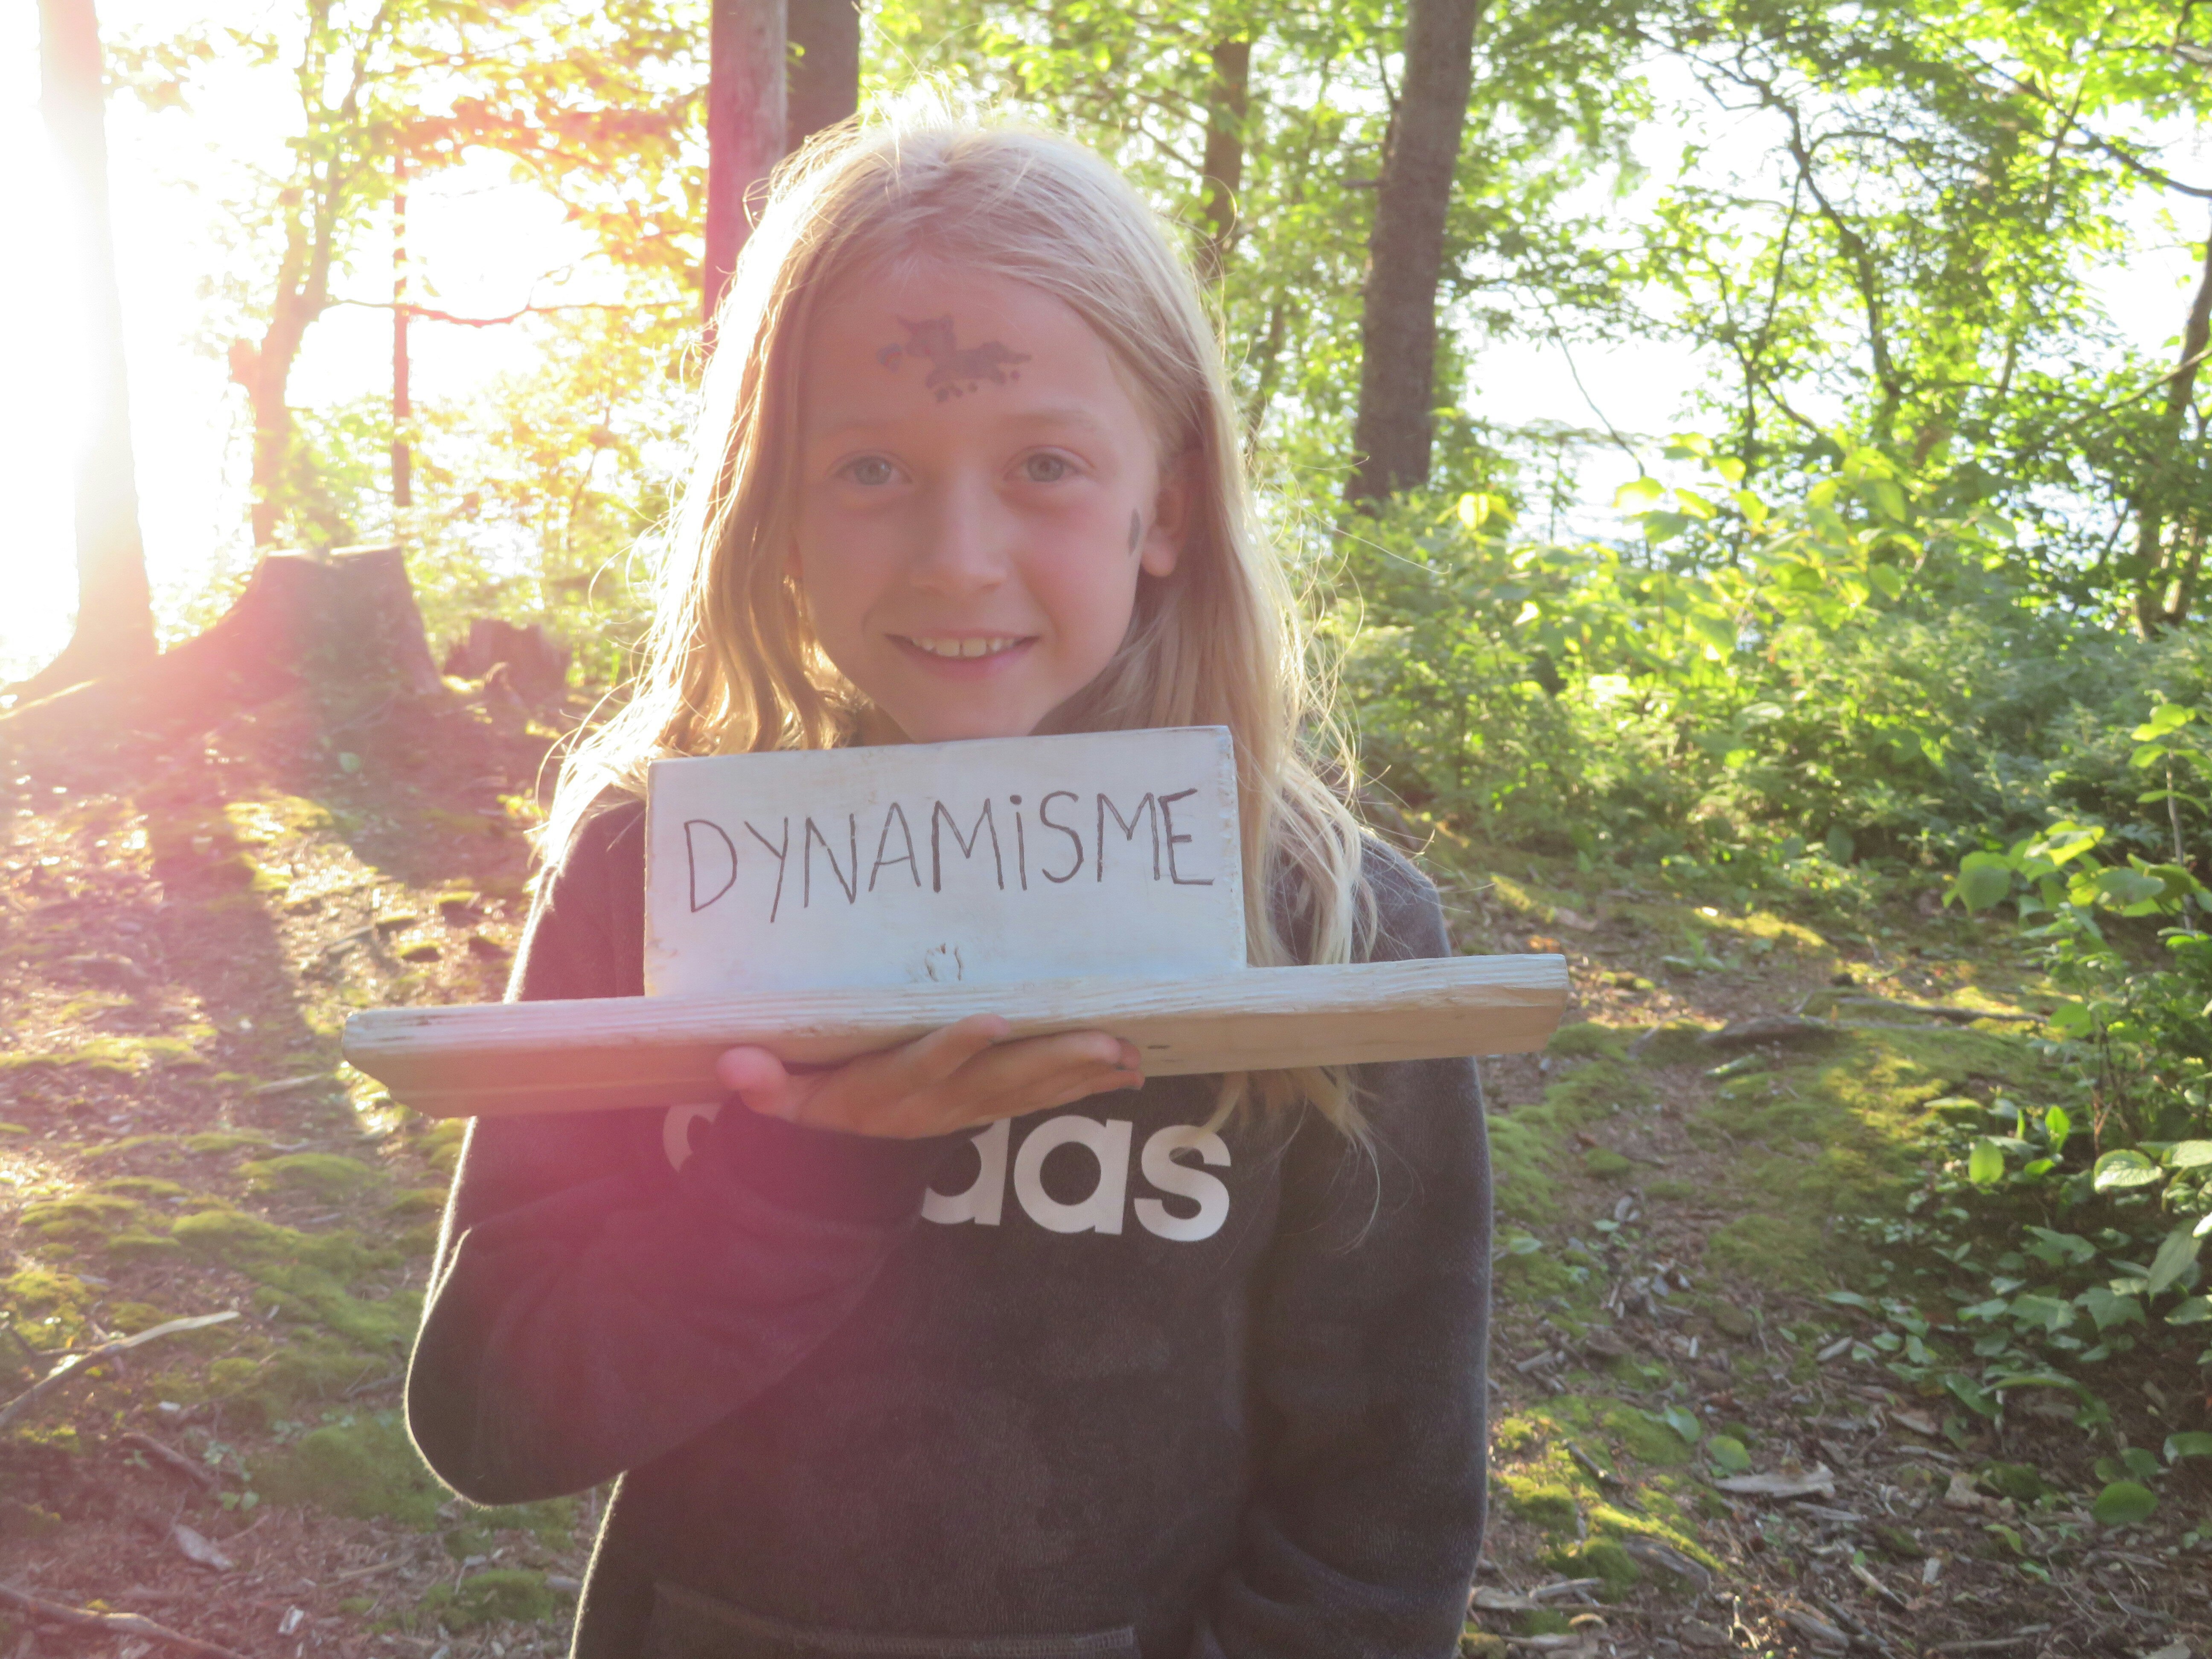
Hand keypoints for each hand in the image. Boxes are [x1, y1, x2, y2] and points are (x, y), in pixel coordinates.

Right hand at [713, 1016, 1142, 1138]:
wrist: (852, 1164)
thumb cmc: (827, 1110)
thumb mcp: (790, 1105)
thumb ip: (767, 1086)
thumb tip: (733, 1064)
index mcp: (893, 1091)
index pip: (926, 1066)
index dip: (957, 1046)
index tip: (990, 1020)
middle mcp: (942, 1103)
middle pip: (1003, 1080)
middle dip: (1056, 1062)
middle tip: (1107, 1044)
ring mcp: (973, 1109)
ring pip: (1035, 1089)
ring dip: (1084, 1074)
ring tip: (1131, 1054)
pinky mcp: (993, 1109)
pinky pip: (1046, 1097)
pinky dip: (1086, 1083)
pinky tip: (1128, 1068)